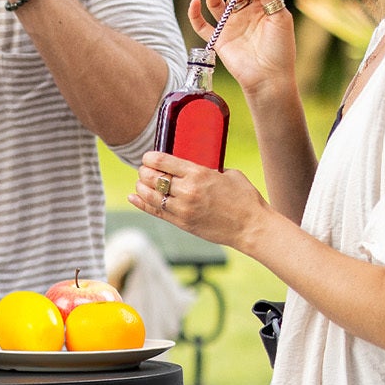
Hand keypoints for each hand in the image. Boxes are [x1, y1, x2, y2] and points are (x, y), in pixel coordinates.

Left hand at [130, 150, 271, 254]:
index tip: (148, 157)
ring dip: (141, 187)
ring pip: (150, 195)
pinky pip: (156, 212)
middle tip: (144, 170)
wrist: (251, 226)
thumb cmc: (244, 198)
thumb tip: (196, 166)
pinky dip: (142, 204)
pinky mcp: (182, 223)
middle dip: (144, 172)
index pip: (163, 162)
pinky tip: (133, 197)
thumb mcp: (229, 174)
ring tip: (140, 182)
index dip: (150, 158)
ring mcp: (183, 209)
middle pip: (153, 178)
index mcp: (199, 174)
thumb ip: (208, 169)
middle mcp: (187, 191)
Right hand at [190, 0, 297, 112]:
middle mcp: (244, 14)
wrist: (269, 76)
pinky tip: (195, 2)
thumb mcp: (280, 16)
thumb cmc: (280, 48)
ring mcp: (230, 26)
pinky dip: (194, 14)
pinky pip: (201, 25)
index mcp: (261, 7)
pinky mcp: (218, 39)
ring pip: (215, 4)